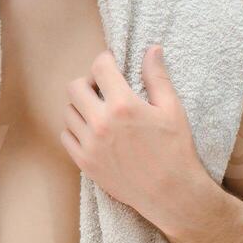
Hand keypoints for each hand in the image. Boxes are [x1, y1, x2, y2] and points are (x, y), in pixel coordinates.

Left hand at [60, 45, 209, 227]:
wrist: (171, 194)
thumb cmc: (176, 150)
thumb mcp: (172, 109)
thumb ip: (157, 77)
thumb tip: (152, 49)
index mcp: (123, 105)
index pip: (100, 67)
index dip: (105, 61)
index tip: (111, 65)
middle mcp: (101, 123)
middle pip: (75, 87)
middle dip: (88, 82)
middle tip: (103, 88)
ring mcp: (89, 144)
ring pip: (68, 111)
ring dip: (81, 106)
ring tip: (99, 111)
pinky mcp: (84, 163)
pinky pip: (66, 136)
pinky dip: (75, 130)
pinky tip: (92, 131)